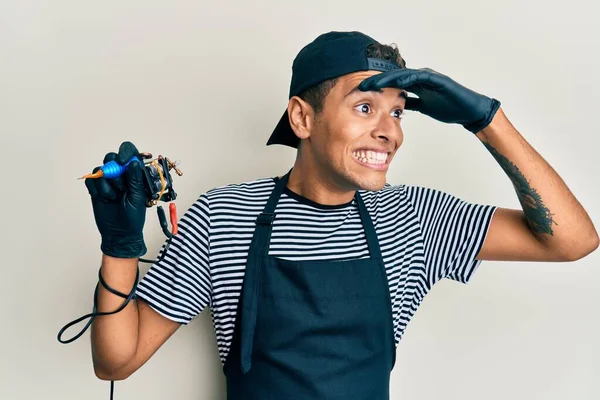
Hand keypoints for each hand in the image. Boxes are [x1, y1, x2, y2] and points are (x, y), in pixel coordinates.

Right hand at [85, 141, 147, 257]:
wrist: (119, 233)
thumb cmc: (133, 217)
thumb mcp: (138, 198)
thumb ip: (135, 179)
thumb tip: (133, 162)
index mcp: (134, 175)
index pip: (129, 154)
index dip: (125, 154)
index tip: (123, 162)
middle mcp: (121, 175)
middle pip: (111, 158)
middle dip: (114, 170)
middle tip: (120, 186)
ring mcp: (107, 181)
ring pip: (100, 169)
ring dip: (106, 184)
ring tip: (113, 197)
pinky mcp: (96, 189)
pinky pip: (91, 180)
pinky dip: (96, 189)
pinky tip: (104, 199)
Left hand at [359, 68, 500, 133]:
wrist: (468, 111)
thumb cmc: (449, 107)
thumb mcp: (424, 107)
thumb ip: (411, 104)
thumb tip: (396, 107)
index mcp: (417, 84)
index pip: (393, 84)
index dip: (378, 87)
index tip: (362, 92)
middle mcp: (421, 77)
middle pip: (395, 77)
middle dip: (378, 81)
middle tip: (361, 85)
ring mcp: (429, 77)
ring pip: (404, 74)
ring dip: (388, 78)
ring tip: (374, 83)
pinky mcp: (438, 79)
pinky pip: (420, 77)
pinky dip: (408, 78)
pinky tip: (397, 82)